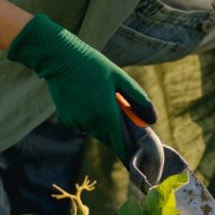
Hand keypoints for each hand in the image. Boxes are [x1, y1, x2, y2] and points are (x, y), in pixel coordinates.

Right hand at [6, 13, 156, 159]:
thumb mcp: (121, 78)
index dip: (128, 151)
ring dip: (102, 124)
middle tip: (120, 115)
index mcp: (107, 115)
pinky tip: (87, 100)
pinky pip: (83, 125)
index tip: (135, 154)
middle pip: (109, 138)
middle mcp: (91, 124)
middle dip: (117, 133)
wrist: (60, 59)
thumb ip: (139, 100)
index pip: (120, 144)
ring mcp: (77, 123)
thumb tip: (153, 119)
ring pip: (96, 131)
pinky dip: (89, 119)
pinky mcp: (67, 120)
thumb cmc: (94, 66)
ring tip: (101, 100)